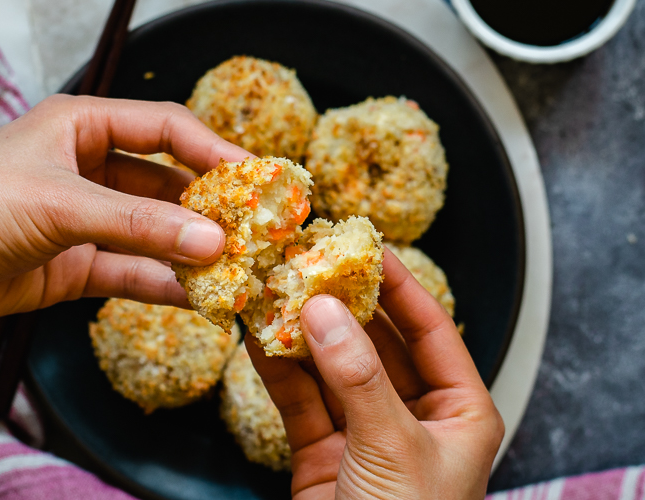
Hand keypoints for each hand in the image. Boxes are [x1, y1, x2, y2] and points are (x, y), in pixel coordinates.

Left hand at [0, 95, 248, 323]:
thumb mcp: (61, 203)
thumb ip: (139, 224)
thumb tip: (213, 242)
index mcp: (85, 128)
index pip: (166, 129)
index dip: (213, 150)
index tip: (255, 177)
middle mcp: (92, 170)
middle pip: (168, 185)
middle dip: (210, 207)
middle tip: (255, 229)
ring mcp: (88, 221)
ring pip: (155, 233)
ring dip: (192, 251)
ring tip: (237, 268)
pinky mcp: (79, 265)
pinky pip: (134, 272)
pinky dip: (165, 284)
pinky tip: (200, 296)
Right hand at [247, 248, 503, 498]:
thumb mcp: (393, 449)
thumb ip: (358, 378)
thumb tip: (322, 308)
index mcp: (459, 411)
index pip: (430, 329)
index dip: (398, 284)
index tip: (365, 245)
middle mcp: (413, 415)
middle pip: (374, 342)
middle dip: (339, 303)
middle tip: (308, 262)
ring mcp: (364, 432)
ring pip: (330, 367)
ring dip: (301, 331)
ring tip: (273, 290)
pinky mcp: (322, 452)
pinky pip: (299, 399)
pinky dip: (277, 368)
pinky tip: (257, 336)